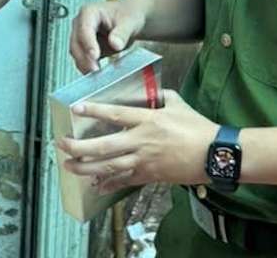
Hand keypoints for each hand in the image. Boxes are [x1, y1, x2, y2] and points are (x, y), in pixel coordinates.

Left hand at [56, 91, 217, 192]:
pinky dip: (109, 183)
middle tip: (62, 144)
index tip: (76, 108)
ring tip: (69, 166)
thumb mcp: (178, 104)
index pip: (115, 115)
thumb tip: (153, 91)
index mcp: (148, 120)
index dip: (94, 111)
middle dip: (80, 147)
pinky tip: (95, 185)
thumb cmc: (197, 128)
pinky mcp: (150, 175)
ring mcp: (145, 161)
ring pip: (109, 167)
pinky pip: (125, 180)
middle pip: (104, 146)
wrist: (214, 154)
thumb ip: (161, 96)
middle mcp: (142, 141)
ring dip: (86, 168)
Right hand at [69, 0, 147, 73]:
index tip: (95, 55)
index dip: (88, 42)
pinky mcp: (86, 49)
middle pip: (76, 42)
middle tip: (95, 69)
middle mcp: (82, 24)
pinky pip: (82, 60)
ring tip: (98, 74)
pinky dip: (88, 68)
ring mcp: (82, 37)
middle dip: (84, 57)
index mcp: (90, 12)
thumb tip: (115, 44)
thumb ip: (122, 32)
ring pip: (76, 53)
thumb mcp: (130, 21)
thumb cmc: (128, 15)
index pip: (84, 28)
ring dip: (85, 64)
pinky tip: (98, 74)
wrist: (131, 21)